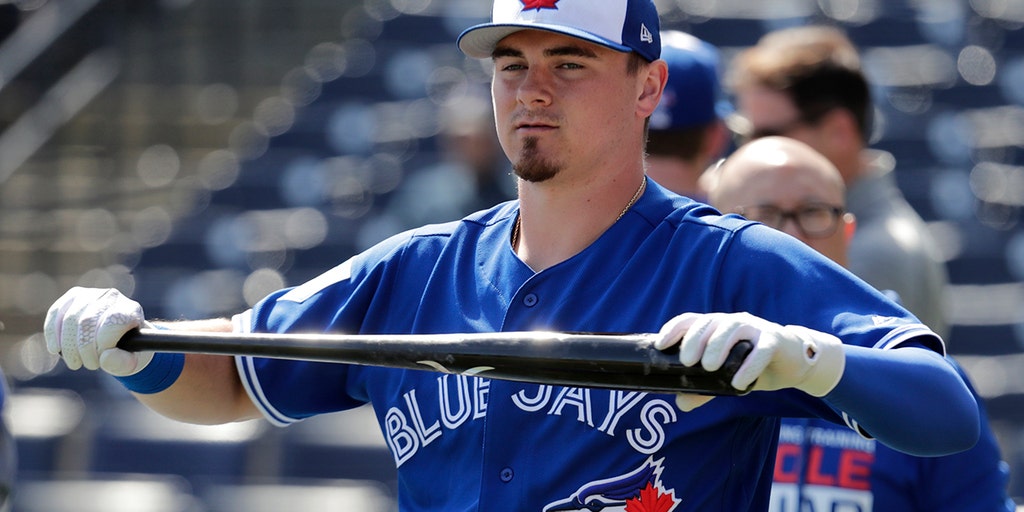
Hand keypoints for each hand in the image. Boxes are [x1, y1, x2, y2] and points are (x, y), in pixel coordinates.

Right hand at [43, 287, 153, 375]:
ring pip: (70, 318)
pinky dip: (53, 334)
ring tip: (75, 362)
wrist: (119, 339)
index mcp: (131, 310)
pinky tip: (56, 349)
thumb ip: (123, 362)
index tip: (101, 360)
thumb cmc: (127, 351)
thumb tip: (105, 357)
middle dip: (84, 349)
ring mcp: (91, 294)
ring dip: (68, 346)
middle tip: (90, 365)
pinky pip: (56, 312)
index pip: (113, 322)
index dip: (103, 344)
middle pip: (88, 322)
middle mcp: (112, 297)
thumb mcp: (133, 361)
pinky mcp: (73, 297)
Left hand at [654, 312, 845, 410]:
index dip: (674, 329)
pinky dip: (750, 366)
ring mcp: (755, 328)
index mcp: (716, 327)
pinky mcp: (775, 339)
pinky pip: (762, 349)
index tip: (660, 345)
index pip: (690, 320)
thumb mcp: (724, 378)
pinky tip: (740, 383)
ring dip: (719, 346)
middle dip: (695, 339)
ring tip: (710, 368)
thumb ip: (703, 389)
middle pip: (709, 322)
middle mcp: (733, 322)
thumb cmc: (752, 365)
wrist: (793, 364)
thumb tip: (680, 403)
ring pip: (733, 328)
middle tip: (686, 362)